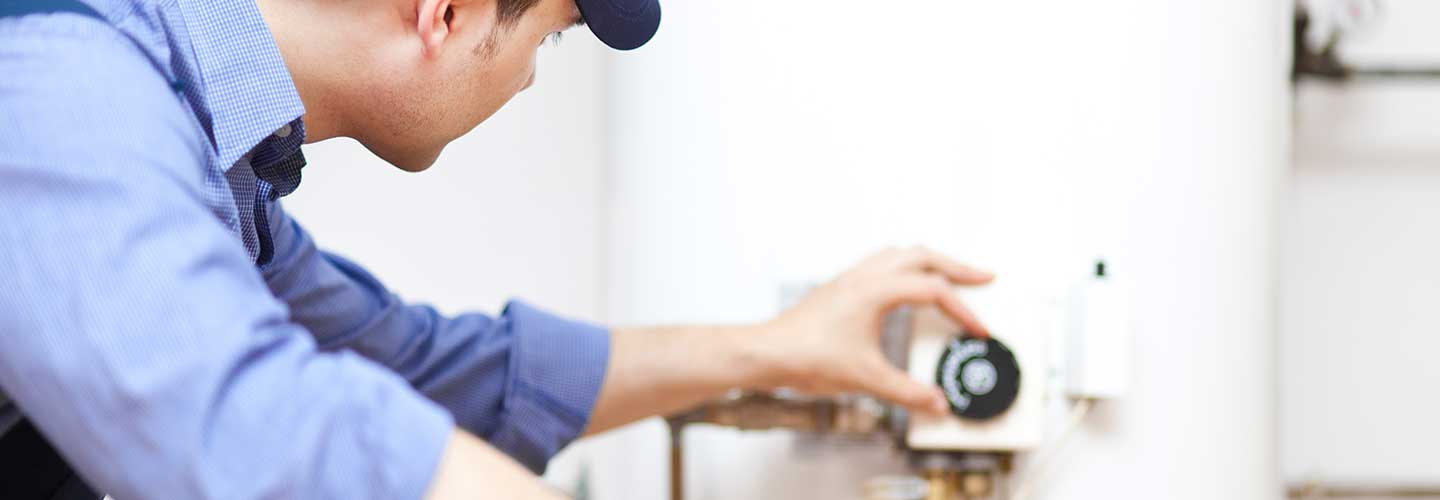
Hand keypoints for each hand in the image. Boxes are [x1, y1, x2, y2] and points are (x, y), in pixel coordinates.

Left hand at [756, 247, 993, 415]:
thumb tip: (937, 403)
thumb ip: (907, 392)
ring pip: (900, 254)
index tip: (979, 331)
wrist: (766, 352)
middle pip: (922, 256)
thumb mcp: (866, 379)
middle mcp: (864, 276)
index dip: (963, 311)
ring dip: (930, 262)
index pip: (933, 291)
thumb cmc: (806, 358)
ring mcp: (850, 278)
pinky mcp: (841, 287)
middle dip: (957, 266)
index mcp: (875, 290)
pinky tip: (908, 288)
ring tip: (951, 276)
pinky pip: (882, 263)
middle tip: (984, 278)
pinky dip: (906, 268)